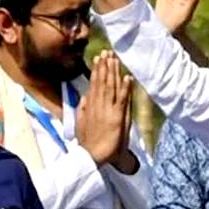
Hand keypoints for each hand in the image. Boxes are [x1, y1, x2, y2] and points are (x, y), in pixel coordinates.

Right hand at [75, 51, 133, 165]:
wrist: (92, 156)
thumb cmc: (88, 142)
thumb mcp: (81, 123)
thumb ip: (83, 109)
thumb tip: (85, 96)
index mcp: (90, 106)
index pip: (94, 84)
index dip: (96, 71)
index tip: (98, 58)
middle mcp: (98, 105)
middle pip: (102, 82)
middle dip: (105, 66)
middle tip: (107, 52)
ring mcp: (108, 110)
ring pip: (111, 87)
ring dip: (113, 73)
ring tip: (115, 59)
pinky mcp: (117, 117)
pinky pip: (121, 100)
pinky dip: (125, 88)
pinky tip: (127, 77)